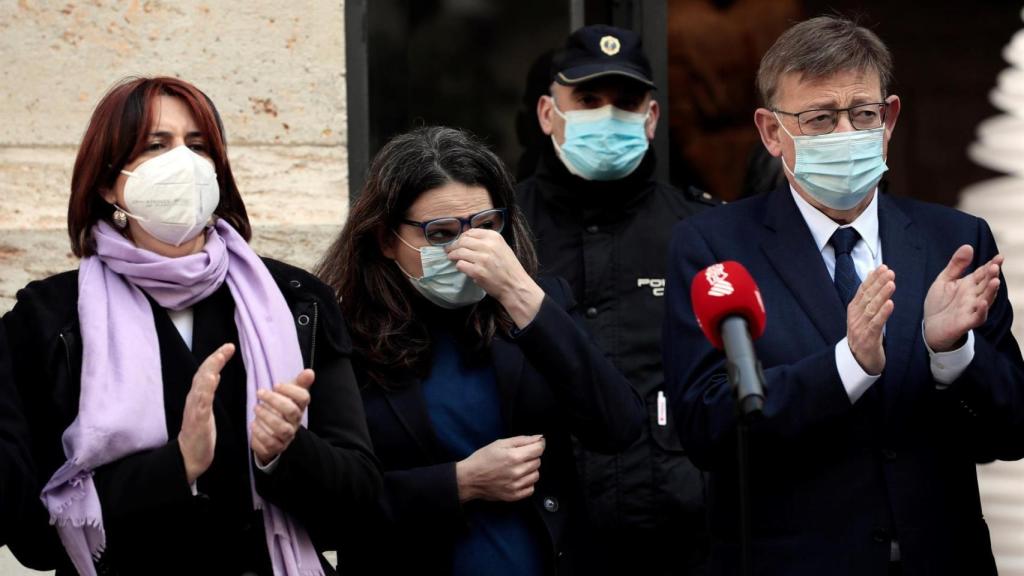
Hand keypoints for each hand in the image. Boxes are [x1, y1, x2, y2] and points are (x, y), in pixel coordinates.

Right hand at [179, 343, 234, 483]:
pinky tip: (213, 380)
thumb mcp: (206, 408)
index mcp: (198, 396)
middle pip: (202, 374)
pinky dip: (206, 390)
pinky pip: (201, 403)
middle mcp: (194, 399)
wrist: (189, 456)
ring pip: (200, 385)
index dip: (216, 358)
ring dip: (210, 370)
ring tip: (219, 358)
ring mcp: (194, 410)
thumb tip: (214, 375)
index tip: (229, 347)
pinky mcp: (197, 421)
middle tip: (227, 347)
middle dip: (214, 359)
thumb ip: (208, 392)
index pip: (206, 372)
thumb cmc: (199, 433)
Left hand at [251, 369, 314, 465]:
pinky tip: (253, 424)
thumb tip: (310, 372)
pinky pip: (270, 444)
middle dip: (275, 401)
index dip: (290, 390)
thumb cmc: (282, 410)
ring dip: (267, 416)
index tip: (275, 385)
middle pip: (292, 412)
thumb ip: (299, 383)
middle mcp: (295, 423)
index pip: (303, 398)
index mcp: (299, 408)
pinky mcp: (275, 448)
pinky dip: (260, 434)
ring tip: (256, 408)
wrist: (275, 436)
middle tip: (260, 393)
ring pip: (282, 429)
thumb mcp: (289, 396)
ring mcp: (286, 437)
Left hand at [445, 228, 544, 327]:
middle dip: (453, 245)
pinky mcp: (477, 272)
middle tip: (449, 250)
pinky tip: (461, 267)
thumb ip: (487, 241)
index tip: (458, 242)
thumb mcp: (502, 248)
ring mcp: (482, 259)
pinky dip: (458, 266)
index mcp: (494, 237)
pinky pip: (460, 265)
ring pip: (459, 252)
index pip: (471, 232)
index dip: (461, 237)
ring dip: (452, 255)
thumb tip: (467, 237)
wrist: (515, 285)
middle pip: (462, 241)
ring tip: (451, 257)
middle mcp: (488, 245)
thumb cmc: (509, 268)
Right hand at [455, 435, 544, 502]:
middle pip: (537, 462)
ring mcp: (516, 486)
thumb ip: (522, 440)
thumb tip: (539, 438)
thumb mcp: (500, 443)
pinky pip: (531, 489)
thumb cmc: (483, 459)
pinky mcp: (514, 496)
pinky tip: (518, 479)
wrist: (469, 479)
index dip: (538, 445)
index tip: (535, 445)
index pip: (538, 449)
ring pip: (536, 475)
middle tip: (519, 457)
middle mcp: (517, 472)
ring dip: (530, 470)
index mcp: (514, 456)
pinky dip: (527, 483)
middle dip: (531, 457)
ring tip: (518, 468)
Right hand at [846, 265, 895, 374]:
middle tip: (889, 272)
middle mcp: (855, 317)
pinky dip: (883, 314)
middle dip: (878, 283)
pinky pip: (876, 324)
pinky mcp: (867, 339)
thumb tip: (871, 276)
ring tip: (891, 284)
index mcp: (854, 309)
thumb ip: (867, 297)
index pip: (863, 290)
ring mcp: (860, 328)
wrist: (859, 362)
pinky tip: (890, 304)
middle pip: (867, 297)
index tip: (882, 267)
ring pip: (871, 308)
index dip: (872, 279)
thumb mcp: (863, 315)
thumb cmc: (864, 335)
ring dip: (881, 295)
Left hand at [924, 245, 1002, 351]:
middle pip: (986, 285)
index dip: (991, 265)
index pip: (983, 273)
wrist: (930, 327)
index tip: (1000, 257)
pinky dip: (981, 311)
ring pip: (986, 300)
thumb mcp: (944, 280)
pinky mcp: (966, 322)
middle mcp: (973, 296)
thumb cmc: (939, 303)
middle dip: (992, 276)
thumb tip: (968, 246)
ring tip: (995, 281)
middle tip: (996, 266)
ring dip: (991, 292)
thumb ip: (956, 265)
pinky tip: (982, 302)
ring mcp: (971, 309)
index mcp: (969, 285)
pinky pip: (977, 317)